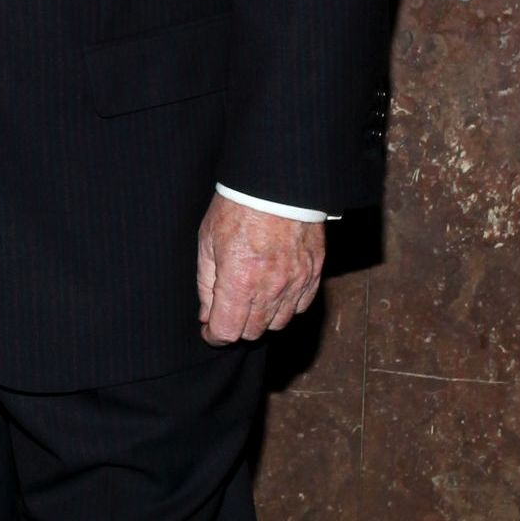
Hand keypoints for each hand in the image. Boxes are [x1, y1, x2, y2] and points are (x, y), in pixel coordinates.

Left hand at [196, 195, 324, 344]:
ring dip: (261, 319)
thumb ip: (206, 285)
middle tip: (228, 312)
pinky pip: (300, 306)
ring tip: (252, 302)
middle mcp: (269, 287)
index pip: (227, 331)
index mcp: (239, 281)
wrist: (275, 184)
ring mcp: (295, 282)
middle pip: (252, 331)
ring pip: (278, 323)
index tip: (210, 331)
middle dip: (236, 327)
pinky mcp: (313, 274)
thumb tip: (206, 316)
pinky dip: (286, 306)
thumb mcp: (207, 243)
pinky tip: (275, 293)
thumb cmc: (237, 208)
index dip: (214, 335)